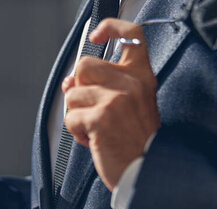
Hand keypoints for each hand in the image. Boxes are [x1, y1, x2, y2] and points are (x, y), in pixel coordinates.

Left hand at [63, 18, 160, 190]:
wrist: (146, 172)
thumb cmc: (138, 143)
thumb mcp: (130, 107)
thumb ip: (105, 87)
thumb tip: (70, 82)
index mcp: (142, 78)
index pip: (132, 35)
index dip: (111, 28)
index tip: (98, 36)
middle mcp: (131, 84)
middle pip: (84, 66)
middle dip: (80, 89)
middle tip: (93, 109)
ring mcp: (115, 100)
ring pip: (73, 94)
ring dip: (78, 115)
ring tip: (97, 130)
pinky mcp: (100, 118)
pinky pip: (70, 117)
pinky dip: (77, 132)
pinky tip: (94, 140)